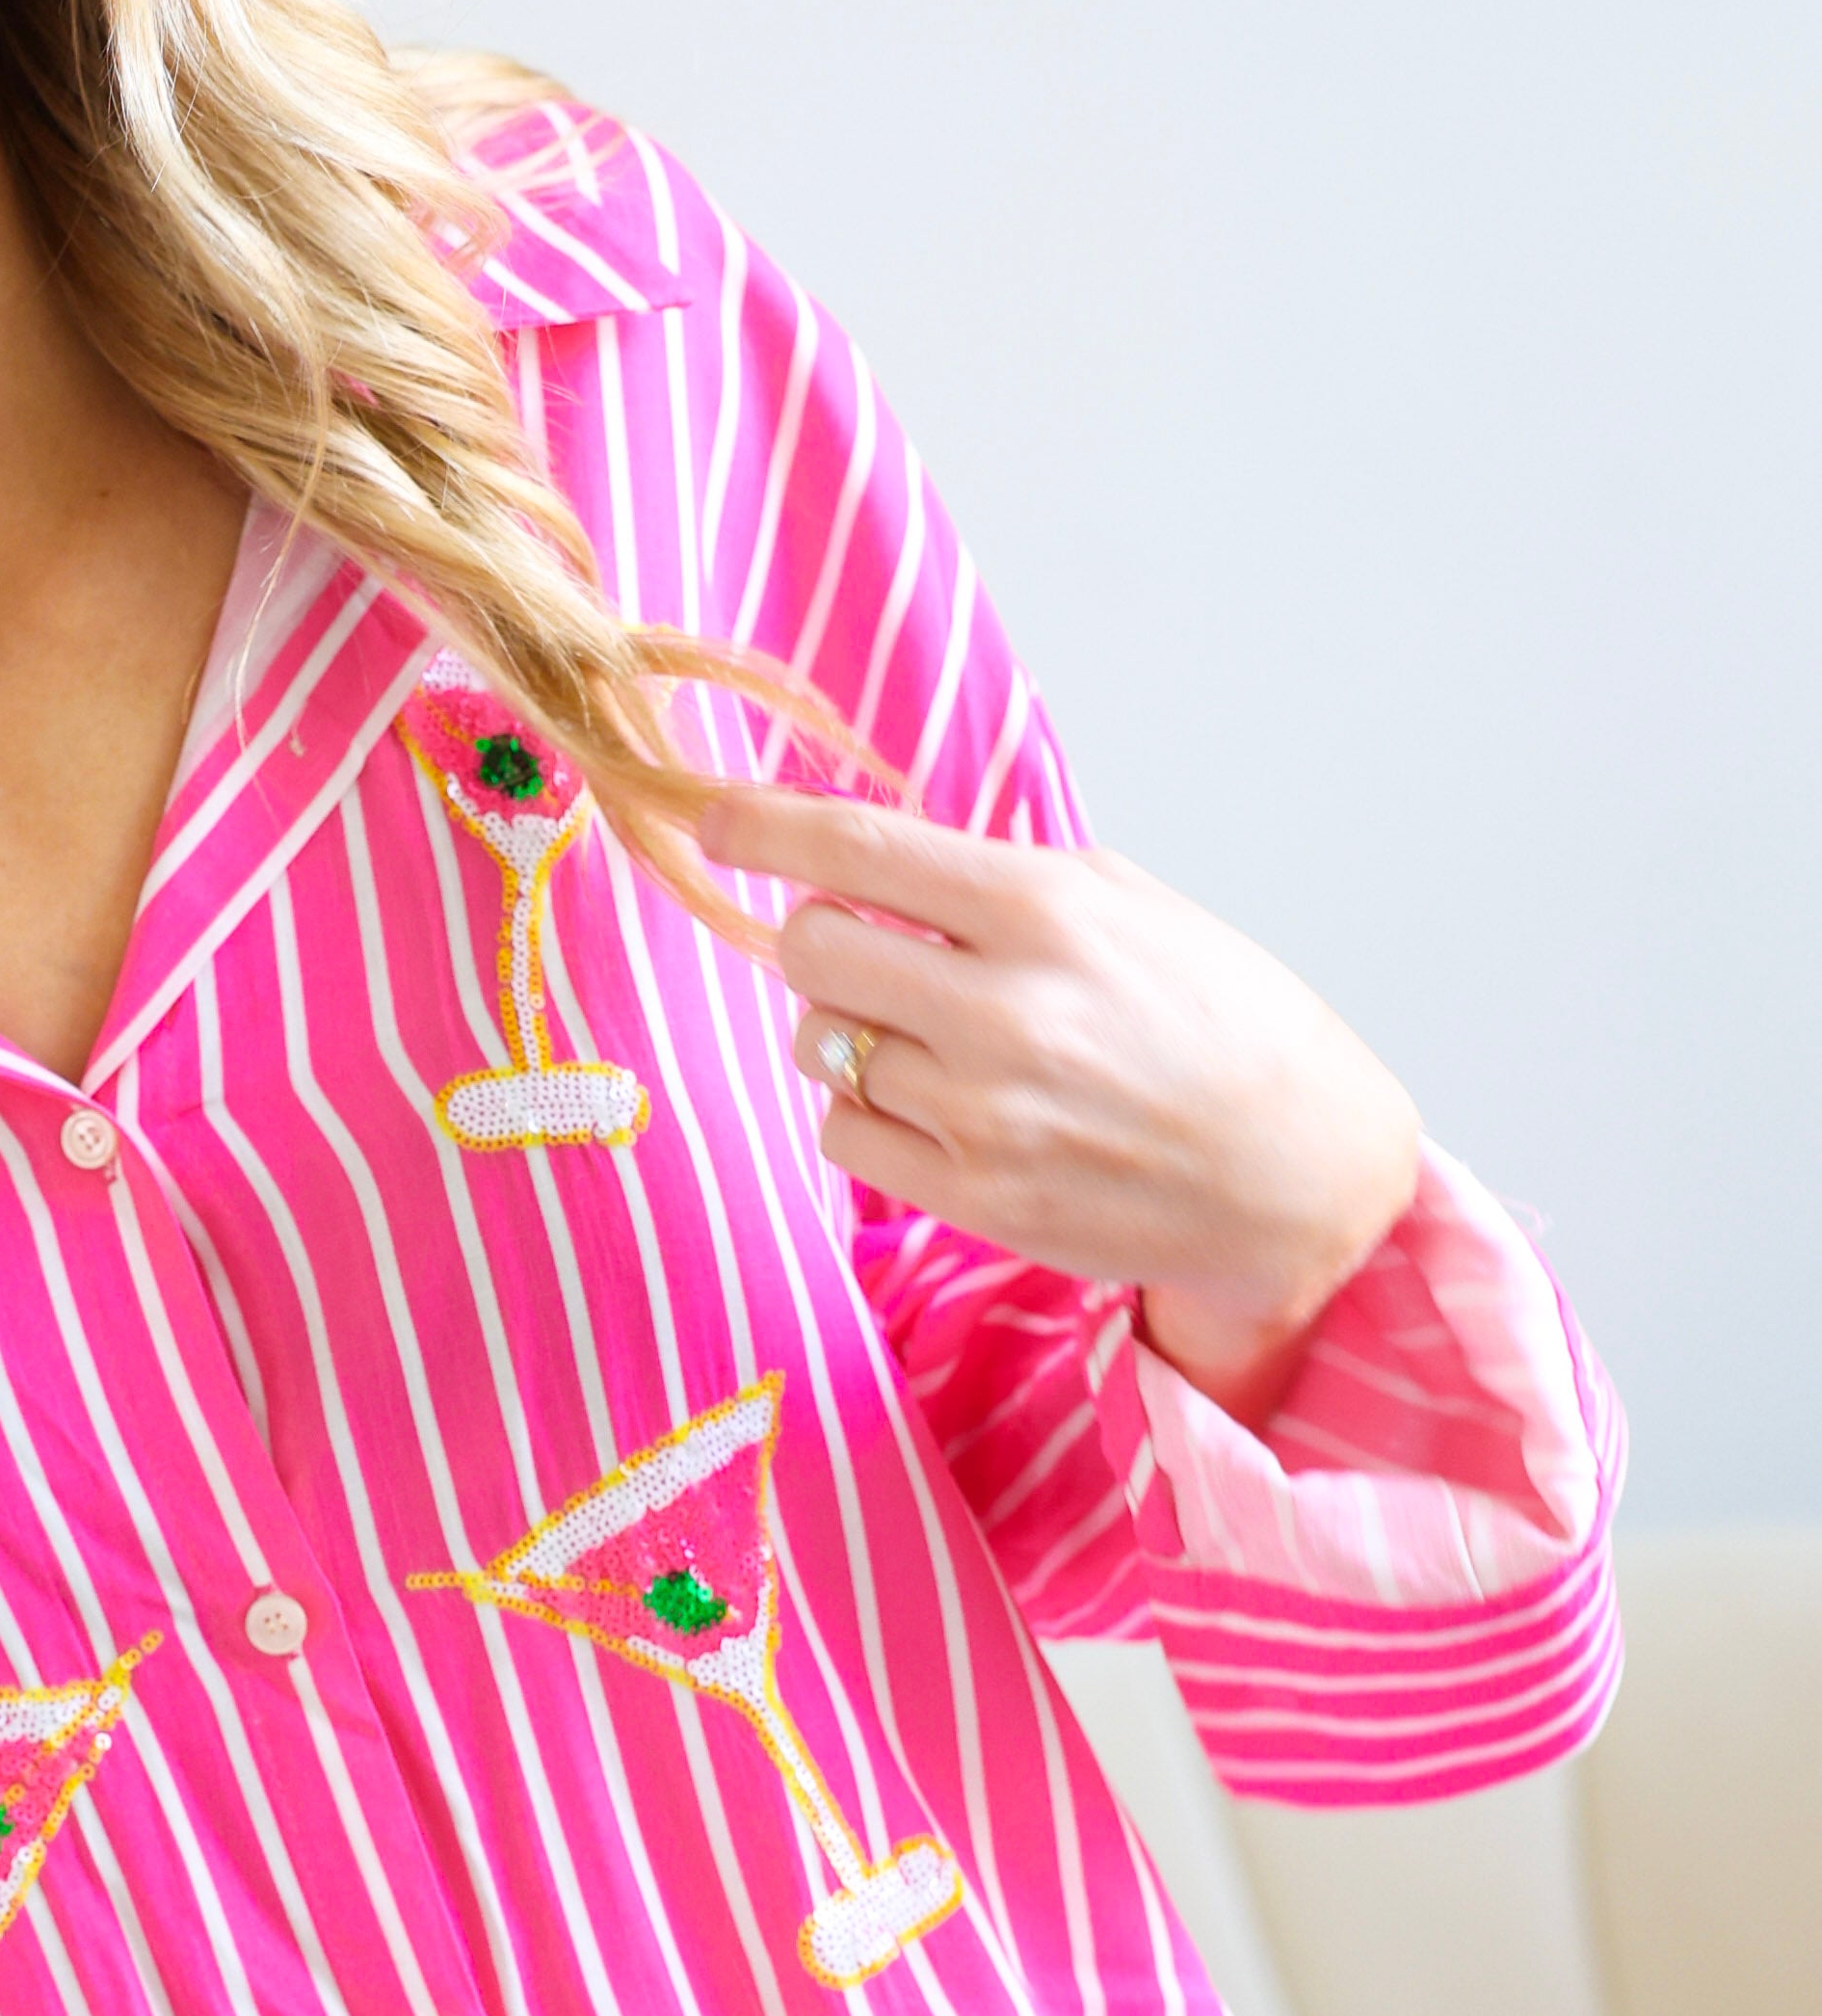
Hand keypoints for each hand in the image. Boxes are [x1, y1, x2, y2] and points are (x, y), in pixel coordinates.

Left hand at [685, 784, 1422, 1422]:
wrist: (1299, 1174)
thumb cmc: (1217, 1023)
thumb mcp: (1124, 906)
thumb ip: (991, 878)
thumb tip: (855, 856)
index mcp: (1046, 911)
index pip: (856, 849)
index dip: (763, 828)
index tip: (715, 819)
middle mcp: (1005, 1008)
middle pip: (809, 952)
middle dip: (822, 943)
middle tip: (876, 954)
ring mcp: (982, 1111)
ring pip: (823, 1046)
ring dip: (860, 1034)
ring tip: (951, 1044)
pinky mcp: (972, 1196)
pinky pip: (846, 1132)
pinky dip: (873, 1112)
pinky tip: (947, 1106)